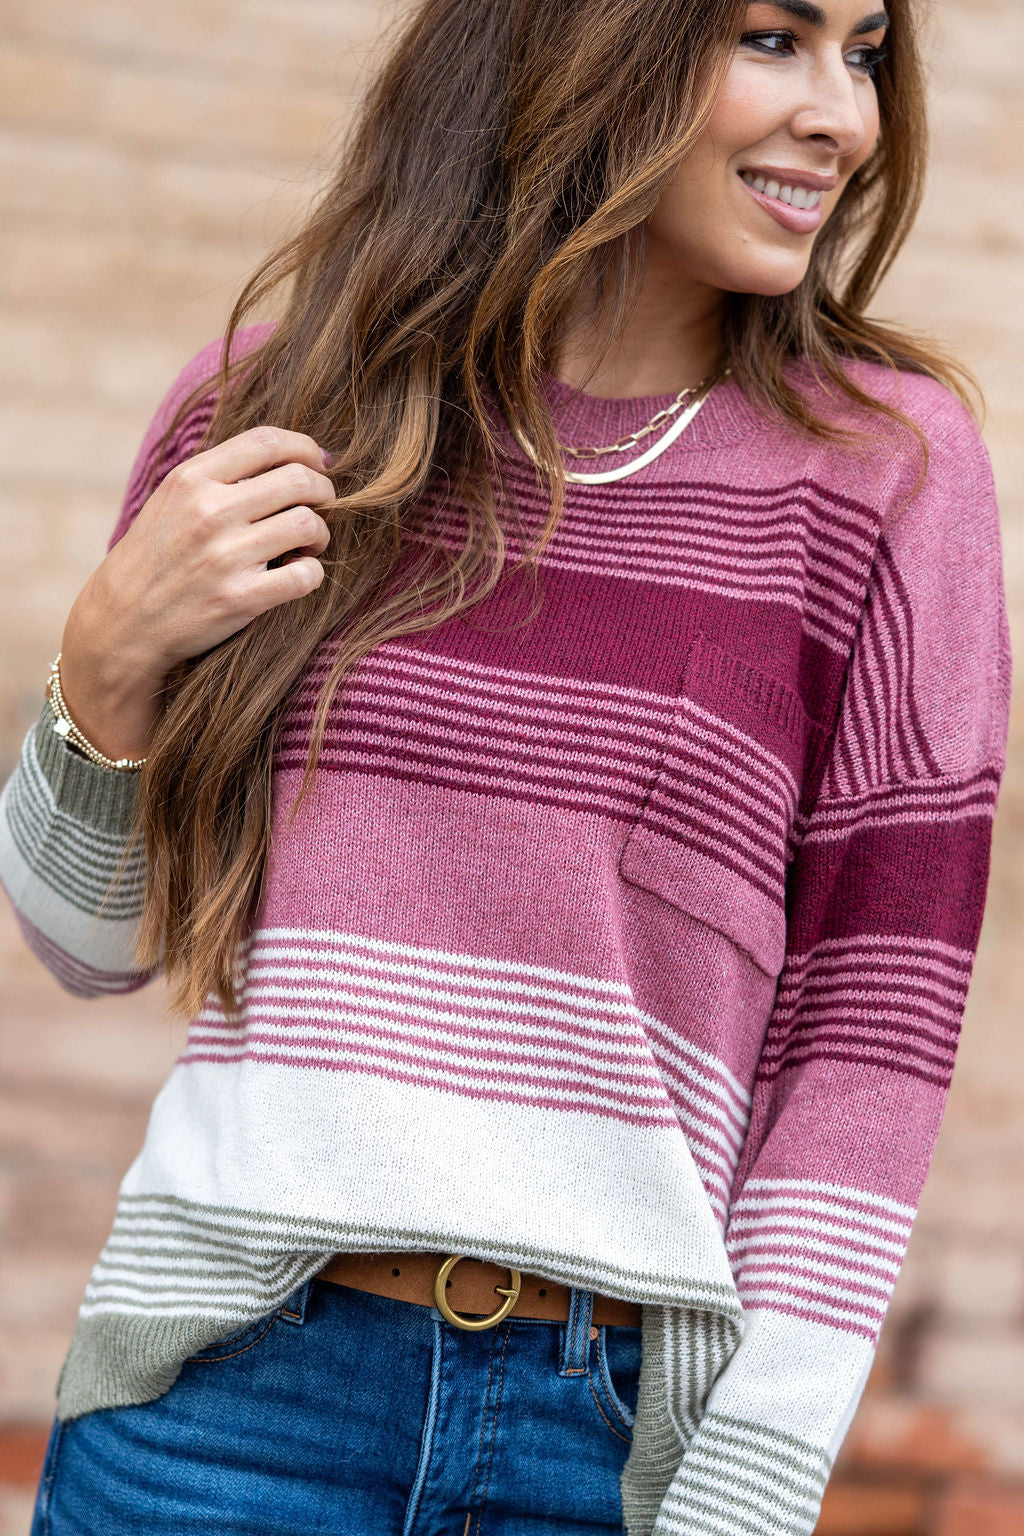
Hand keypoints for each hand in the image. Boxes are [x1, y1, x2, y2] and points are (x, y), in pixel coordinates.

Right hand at [58, 426, 335, 760]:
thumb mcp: (171, 500)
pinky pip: (306, 575)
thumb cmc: (156, 557)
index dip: (307, 448)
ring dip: (321, 534)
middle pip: (299, 480)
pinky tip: (298, 574)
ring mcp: (226, 556)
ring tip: (309, 544)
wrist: (123, 622)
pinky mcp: (241, 599)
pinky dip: (313, 573)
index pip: (268, 442)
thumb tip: (285, 457)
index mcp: (192, 479)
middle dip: (323, 491)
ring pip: (309, 524)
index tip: (320, 463)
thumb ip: (218, 476)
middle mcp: (210, 512)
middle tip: (322, 506)